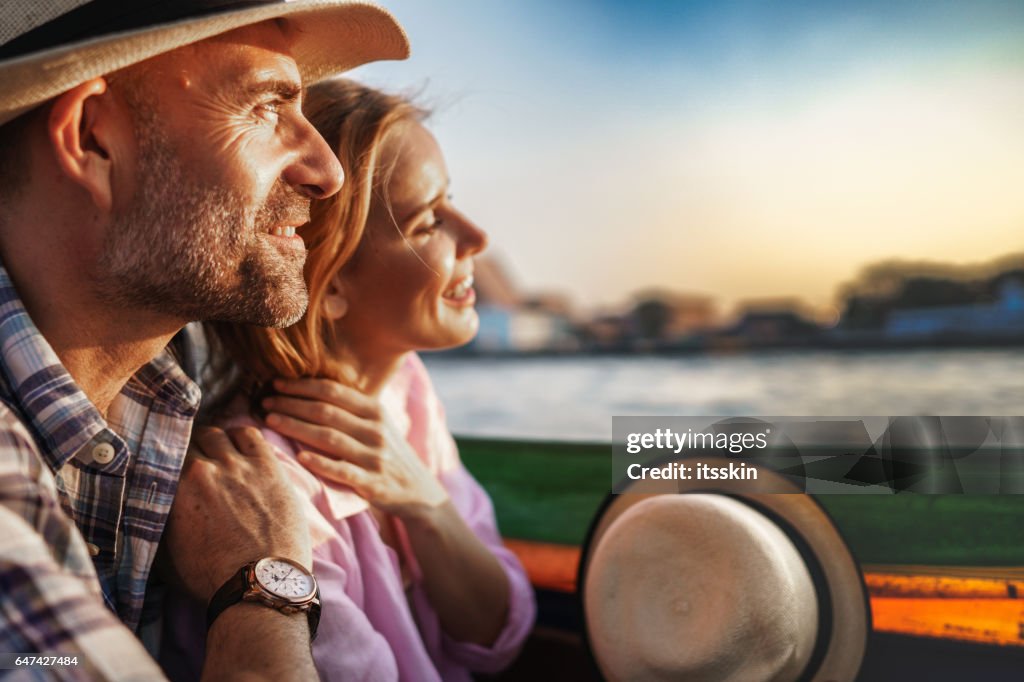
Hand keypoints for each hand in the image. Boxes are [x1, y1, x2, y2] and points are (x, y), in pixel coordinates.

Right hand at [163, 426, 311, 601]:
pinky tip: (240, 449)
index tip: (168, 462)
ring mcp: (238, 465)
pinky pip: (250, 435)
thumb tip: (138, 511)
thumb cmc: (210, 577)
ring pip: (217, 435)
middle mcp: (204, 469)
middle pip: (189, 440)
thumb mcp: (163, 555)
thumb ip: (151, 525)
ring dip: (213, 442)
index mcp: (175, 487)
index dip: (165, 457)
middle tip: (193, 461)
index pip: (162, 454)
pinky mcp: (268, 467)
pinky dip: (240, 437)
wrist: (257, 584)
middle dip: (188, 449)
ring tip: (216, 455)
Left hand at [263, 378, 448, 519]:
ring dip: (296, 428)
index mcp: (375, 411)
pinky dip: (321, 463)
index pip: (333, 391)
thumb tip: (308, 388)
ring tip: (270, 422)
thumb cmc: (388, 453)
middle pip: (326, 411)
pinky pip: (342, 471)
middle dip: (291, 404)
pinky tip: (300, 458)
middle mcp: (376, 430)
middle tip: (264, 402)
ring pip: (329, 438)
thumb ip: (351, 408)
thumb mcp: (377, 424)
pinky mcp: (373, 483)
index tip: (276, 384)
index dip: (302, 386)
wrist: (418, 490)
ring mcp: (374, 457)